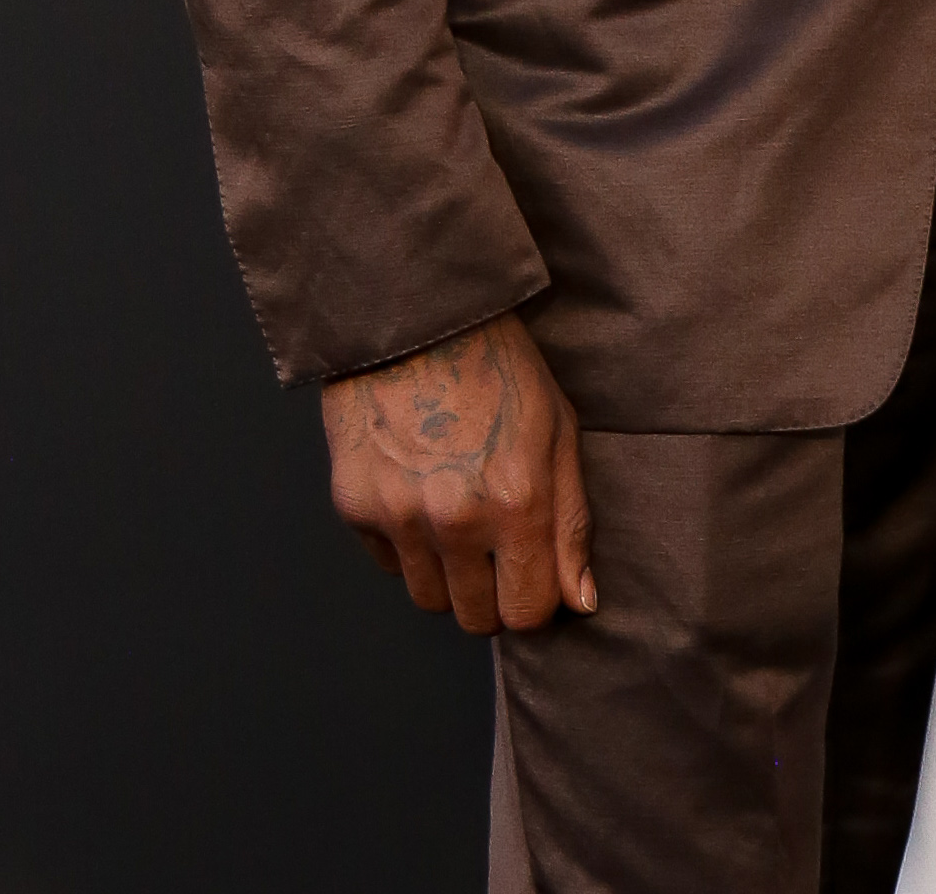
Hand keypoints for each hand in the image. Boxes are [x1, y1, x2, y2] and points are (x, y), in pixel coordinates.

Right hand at [320, 311, 594, 634]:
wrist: (418, 316)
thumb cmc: (498, 366)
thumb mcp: (557, 430)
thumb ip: (571, 523)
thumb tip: (581, 602)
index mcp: (516, 500)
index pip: (528, 612)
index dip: (536, 598)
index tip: (533, 573)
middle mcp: (455, 519)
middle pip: (476, 619)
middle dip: (492, 593)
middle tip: (495, 544)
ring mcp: (399, 516)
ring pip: (428, 600)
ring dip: (448, 575)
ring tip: (457, 514)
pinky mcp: (354, 506)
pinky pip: (388, 564)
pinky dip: (406, 545)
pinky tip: (419, 490)